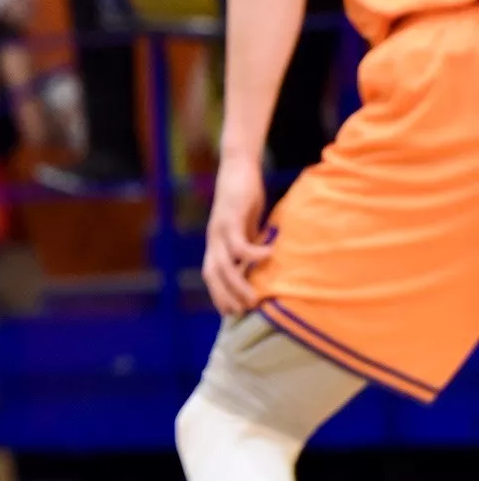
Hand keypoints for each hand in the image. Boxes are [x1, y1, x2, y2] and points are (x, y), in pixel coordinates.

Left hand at [202, 157, 270, 315]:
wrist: (238, 168)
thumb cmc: (244, 199)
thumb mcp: (247, 228)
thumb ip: (249, 245)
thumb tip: (260, 265)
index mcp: (216, 243)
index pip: (210, 275)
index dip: (218, 294)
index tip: (231, 312)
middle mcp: (214, 239)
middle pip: (212, 274)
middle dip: (224, 295)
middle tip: (242, 312)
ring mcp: (220, 229)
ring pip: (223, 264)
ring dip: (237, 283)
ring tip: (254, 298)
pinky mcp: (231, 217)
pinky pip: (240, 242)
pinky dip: (253, 253)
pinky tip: (270, 256)